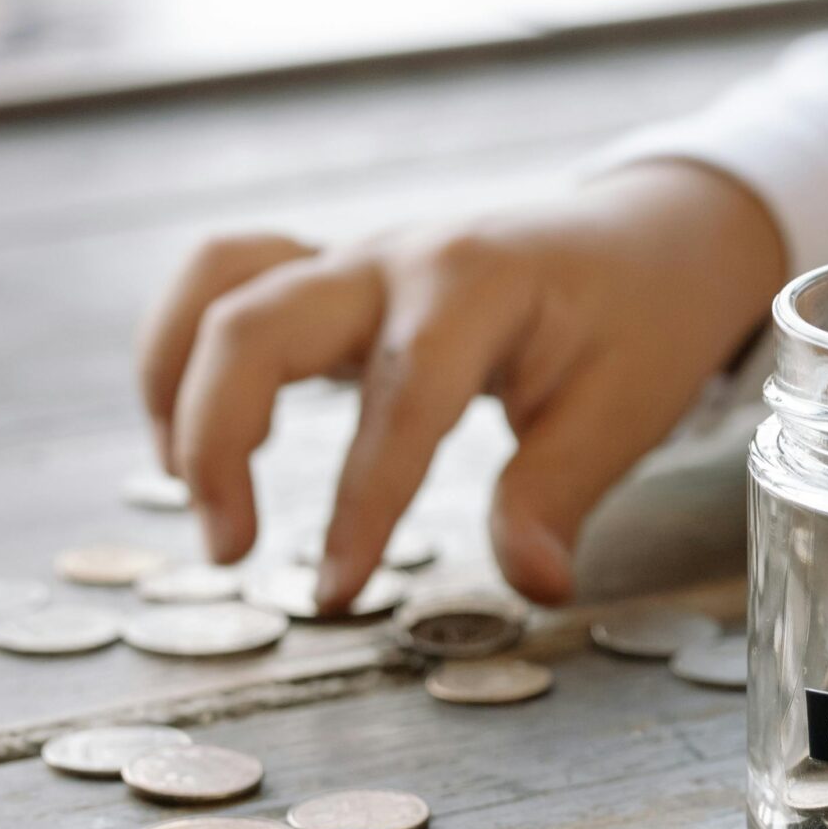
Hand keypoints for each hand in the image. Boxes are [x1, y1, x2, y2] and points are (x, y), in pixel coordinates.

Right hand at [139, 161, 788, 610]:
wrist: (648, 236)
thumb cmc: (640, 321)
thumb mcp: (625, 410)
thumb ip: (558, 495)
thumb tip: (533, 586)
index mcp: (478, 286)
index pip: (400, 399)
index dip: (363, 503)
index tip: (335, 592)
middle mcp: (397, 258)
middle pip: (259, 323)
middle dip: (219, 439)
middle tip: (229, 552)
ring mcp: (356, 256)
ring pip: (219, 285)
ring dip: (179, 384)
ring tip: (186, 489)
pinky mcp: (334, 273)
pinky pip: (227, 281)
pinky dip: (187, 349)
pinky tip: (196, 435)